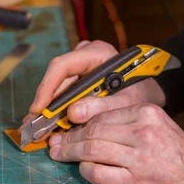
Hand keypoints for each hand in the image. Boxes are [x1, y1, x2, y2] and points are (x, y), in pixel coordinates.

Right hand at [23, 40, 166, 125]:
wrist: (151, 95)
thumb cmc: (142, 94)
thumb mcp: (126, 102)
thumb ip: (102, 107)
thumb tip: (72, 114)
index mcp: (97, 53)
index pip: (63, 66)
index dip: (47, 87)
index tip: (38, 109)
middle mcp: (85, 56)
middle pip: (57, 78)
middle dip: (45, 103)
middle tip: (33, 126)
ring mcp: (80, 67)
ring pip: (58, 87)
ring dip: (49, 109)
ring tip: (38, 130)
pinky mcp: (79, 79)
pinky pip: (63, 93)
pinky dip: (57, 110)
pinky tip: (49, 127)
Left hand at [48, 104, 183, 183]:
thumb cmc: (179, 158)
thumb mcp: (159, 129)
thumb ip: (128, 125)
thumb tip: (89, 126)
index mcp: (148, 113)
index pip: (103, 114)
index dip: (79, 122)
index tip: (66, 127)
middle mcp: (144, 132)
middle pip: (94, 131)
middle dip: (70, 138)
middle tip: (56, 143)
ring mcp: (140, 157)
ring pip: (92, 150)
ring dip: (71, 153)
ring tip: (60, 155)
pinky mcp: (136, 181)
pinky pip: (98, 173)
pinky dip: (85, 171)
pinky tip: (82, 170)